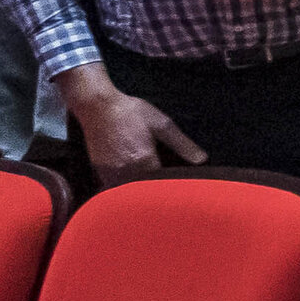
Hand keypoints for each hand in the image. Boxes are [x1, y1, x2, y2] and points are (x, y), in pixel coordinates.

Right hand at [69, 80, 204, 183]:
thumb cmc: (132, 113)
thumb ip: (182, 144)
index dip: (171, 188)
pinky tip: (133, 181)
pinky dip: (124, 187)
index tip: (180, 190)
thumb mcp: (162, 124)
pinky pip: (114, 186)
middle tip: (166, 192)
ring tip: (150, 190)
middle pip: (143, 192)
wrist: (97, 106)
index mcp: (143, 161)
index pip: (162, 185)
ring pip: (127, 192)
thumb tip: (202, 160)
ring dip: (138, 192)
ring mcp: (109, 173)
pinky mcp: (99, 171)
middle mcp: (125, 171)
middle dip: (155, 193)